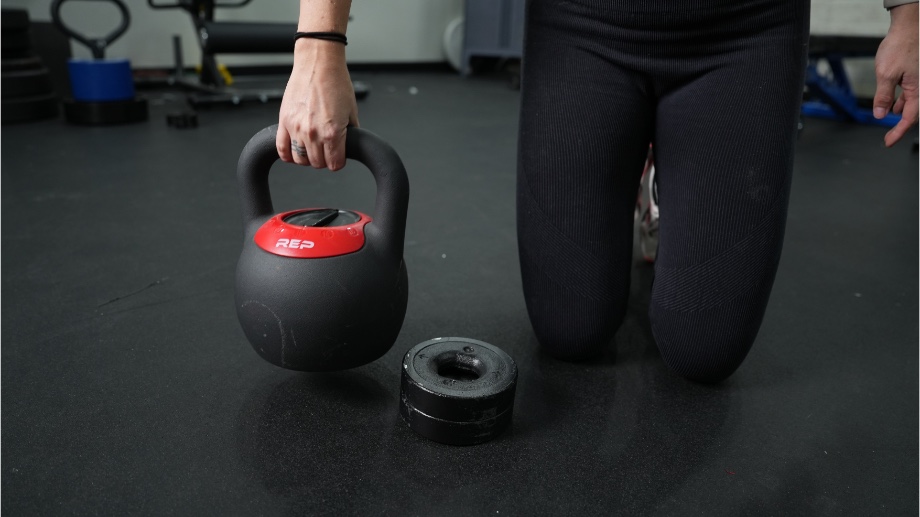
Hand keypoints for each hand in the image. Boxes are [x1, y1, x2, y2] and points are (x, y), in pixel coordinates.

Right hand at [277, 39, 358, 169]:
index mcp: (332, 132)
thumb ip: (350, 133)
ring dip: (307, 157)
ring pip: (299, 160)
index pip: (334, 164)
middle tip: (327, 148)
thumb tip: (348, 145)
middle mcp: (313, 133)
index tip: (339, 156)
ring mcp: (296, 128)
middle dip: (324, 159)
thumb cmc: (336, 82)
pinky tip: (294, 151)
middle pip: (317, 163)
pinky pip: (281, 149)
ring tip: (312, 148)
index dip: (338, 162)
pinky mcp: (284, 121)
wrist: (318, 63)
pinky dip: (287, 155)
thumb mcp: (352, 111)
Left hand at [873, 3, 918, 146]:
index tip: (888, 142)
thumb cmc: (901, 46)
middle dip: (900, 124)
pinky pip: (910, 92)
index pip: (909, 118)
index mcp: (918, 89)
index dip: (898, 132)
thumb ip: (883, 96)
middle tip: (889, 135)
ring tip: (889, 117)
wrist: (909, 27)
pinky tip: (893, 102)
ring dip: (900, 111)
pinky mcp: (915, 75)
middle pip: (912, 112)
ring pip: (911, 102)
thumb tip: (881, 114)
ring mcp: (918, 80)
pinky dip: (901, 99)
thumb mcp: (886, 74)